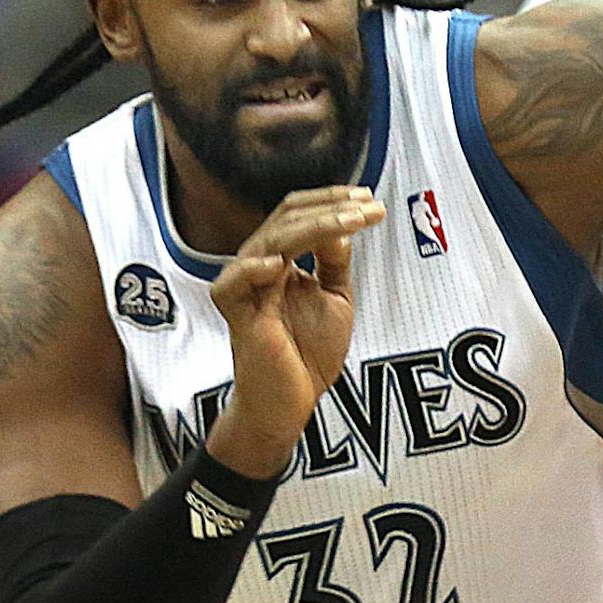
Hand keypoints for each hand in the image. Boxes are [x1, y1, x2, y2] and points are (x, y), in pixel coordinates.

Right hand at [207, 186, 385, 477]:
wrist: (293, 403)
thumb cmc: (308, 353)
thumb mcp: (335, 299)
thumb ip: (335, 264)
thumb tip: (343, 227)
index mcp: (282, 259)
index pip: (298, 215)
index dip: (332, 202)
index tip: (370, 199)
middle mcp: (261, 267)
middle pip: (285, 219)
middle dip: (330, 208)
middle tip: (368, 205)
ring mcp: (247, 290)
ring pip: (269, 241)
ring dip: (313, 227)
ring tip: (351, 220)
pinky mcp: (238, 317)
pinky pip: (232, 284)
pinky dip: (252, 269)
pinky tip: (280, 262)